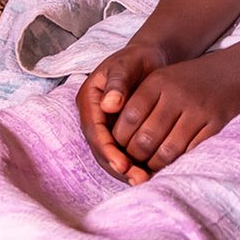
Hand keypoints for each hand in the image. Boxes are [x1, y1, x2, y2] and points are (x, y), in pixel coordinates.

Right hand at [76, 43, 171, 182]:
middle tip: (138, 179)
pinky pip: (122, 152)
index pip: (94, 130)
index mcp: (89, 99)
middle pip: (100, 148)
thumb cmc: (138, 58)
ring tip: (144, 181)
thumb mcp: (128, 64)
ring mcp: (105, 125)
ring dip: (124, 170)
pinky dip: (133, 164)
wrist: (149, 57)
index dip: (107, 149)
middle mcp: (94, 115)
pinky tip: (148, 173)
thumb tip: (110, 104)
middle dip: (117, 166)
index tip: (123, 164)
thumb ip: (119, 82)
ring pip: (110, 154)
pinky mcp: (118, 132)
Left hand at [108, 48, 239, 182]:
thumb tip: (117, 142)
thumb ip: (140, 104)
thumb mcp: (163, 81)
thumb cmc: (190, 82)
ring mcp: (198, 110)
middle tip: (133, 163)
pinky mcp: (216, 124)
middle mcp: (176, 94)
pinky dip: (179, 163)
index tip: (119, 148)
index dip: (119, 139)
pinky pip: (190, 153)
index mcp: (158, 82)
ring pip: (167, 151)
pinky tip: (173, 163)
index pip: (129, 118)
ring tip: (151, 166)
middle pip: (145, 138)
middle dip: (135, 157)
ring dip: (155, 164)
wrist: (235, 72)